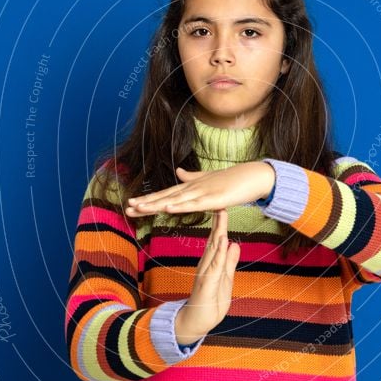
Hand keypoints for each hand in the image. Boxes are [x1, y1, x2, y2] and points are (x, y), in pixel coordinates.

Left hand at [125, 161, 274, 216]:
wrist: (252, 176)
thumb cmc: (232, 180)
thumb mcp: (208, 179)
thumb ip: (192, 176)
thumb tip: (178, 172)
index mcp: (191, 187)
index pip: (166, 194)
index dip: (149, 199)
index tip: (132, 204)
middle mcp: (193, 188)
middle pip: (166, 197)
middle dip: (146, 203)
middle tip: (128, 207)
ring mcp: (202, 192)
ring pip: (175, 200)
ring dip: (157, 204)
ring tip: (139, 208)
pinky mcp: (214, 198)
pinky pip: (194, 204)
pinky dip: (180, 205)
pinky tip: (168, 208)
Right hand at [175, 208, 239, 342]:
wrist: (195, 324)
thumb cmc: (210, 303)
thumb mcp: (225, 280)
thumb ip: (228, 263)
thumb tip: (234, 244)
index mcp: (211, 264)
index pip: (216, 241)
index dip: (221, 225)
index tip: (224, 208)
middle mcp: (206, 266)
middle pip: (213, 241)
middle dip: (218, 222)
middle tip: (221, 203)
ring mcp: (205, 274)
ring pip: (212, 250)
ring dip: (217, 232)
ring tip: (221, 216)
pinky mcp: (206, 285)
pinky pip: (213, 266)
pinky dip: (218, 253)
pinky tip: (221, 242)